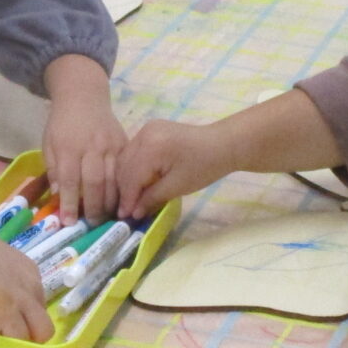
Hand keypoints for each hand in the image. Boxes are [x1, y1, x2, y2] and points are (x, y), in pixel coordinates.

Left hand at [43, 96, 125, 224]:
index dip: (70, 203)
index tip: (69, 222)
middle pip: (95, 182)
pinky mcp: (124, 144)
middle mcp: (92, 147)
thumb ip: (53, 168)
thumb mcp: (49, 143)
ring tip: (107, 217)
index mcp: (69, 147)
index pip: (70, 180)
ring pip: (114, 178)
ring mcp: (111, 145)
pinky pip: (126, 169)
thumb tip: (60, 194)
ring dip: (111, 201)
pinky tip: (121, 200)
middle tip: (92, 224)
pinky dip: (124, 187)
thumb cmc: (62, 123)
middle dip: (94, 207)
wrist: (83, 96)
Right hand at [115, 119, 234, 219]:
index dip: (127, 198)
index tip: (124, 217)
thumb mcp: (177, 186)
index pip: (131, 176)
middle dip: (125, 189)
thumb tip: (134, 213)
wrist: (223, 144)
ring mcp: (147, 130)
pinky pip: (135, 151)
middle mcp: (144, 134)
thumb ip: (152, 198)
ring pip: (127, 158)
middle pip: (125, 166)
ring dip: (127, 179)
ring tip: (131, 200)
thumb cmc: (204, 166)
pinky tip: (138, 183)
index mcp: (151, 146)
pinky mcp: (151, 130)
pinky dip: (134, 168)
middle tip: (126, 211)